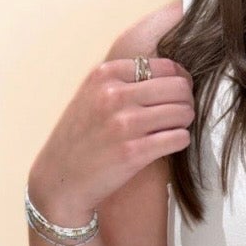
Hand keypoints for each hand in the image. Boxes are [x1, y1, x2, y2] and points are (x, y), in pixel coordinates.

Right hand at [28, 50, 193, 223]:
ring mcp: (124, 124)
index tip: (176, 95)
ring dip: (184, 122)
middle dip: (185, 101)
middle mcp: (114, 95)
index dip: (179, 80)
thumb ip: (124, 80)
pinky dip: (180, 141)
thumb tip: (175, 72)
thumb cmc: (80, 138)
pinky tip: (168, 145)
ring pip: (183, 112)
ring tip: (173, 129)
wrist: (59, 179)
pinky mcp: (134, 152)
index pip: (165, 66)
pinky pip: (179, 138)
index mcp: (105, 75)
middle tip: (179, 114)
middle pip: (179, 87)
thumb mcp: (92, 95)